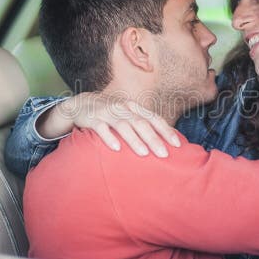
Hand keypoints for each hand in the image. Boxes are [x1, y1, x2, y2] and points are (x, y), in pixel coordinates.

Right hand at [61, 92, 180, 156]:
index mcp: (133, 107)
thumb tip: (165, 140)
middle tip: (164, 155)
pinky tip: (116, 148)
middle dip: (154, 139)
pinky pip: (101, 128)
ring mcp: (107, 112)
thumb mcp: (127, 114)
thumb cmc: (110, 114)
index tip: (177, 145)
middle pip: (141, 123)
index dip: (166, 131)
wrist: (80, 104)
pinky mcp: (92, 119)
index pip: (153, 118)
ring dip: (134, 140)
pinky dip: (109, 138)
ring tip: (144, 153)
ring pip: (123, 126)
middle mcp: (122, 108)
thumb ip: (143, 124)